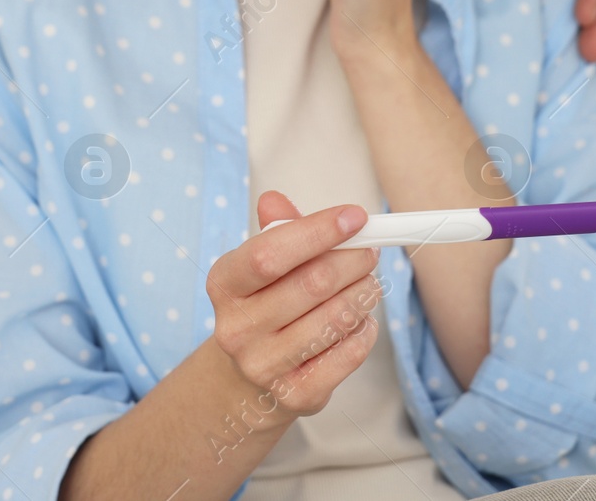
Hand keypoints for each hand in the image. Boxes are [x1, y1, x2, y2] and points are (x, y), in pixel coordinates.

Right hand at [206, 192, 382, 418]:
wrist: (248, 379)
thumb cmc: (264, 307)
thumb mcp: (261, 267)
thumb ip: (275, 231)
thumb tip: (274, 201)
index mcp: (225, 284)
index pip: (269, 253)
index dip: (317, 231)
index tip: (355, 216)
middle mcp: (237, 328)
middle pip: (312, 284)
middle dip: (353, 261)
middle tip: (370, 251)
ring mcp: (265, 365)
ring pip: (336, 318)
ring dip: (364, 293)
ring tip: (368, 284)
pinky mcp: (297, 394)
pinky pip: (349, 353)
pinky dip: (365, 329)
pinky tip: (361, 319)